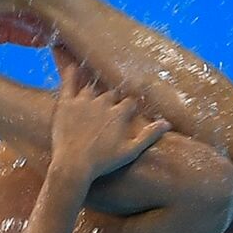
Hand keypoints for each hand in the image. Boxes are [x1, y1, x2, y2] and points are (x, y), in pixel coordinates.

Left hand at [51, 58, 170, 180]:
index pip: (129, 102)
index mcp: (119, 113)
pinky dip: (71, 74)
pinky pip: (68, 83)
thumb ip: (149, 135)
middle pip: (111, 94)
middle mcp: (103, 103)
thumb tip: (167, 123)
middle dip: (112, 100)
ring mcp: (83, 102)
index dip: (129, 107)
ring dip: (94, 93)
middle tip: (109, 108)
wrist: (73, 165)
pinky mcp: (66, 104)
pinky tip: (73, 67)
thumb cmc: (103, 162)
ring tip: (93, 95)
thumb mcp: (130, 151)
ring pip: (91, 89)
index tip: (128, 111)